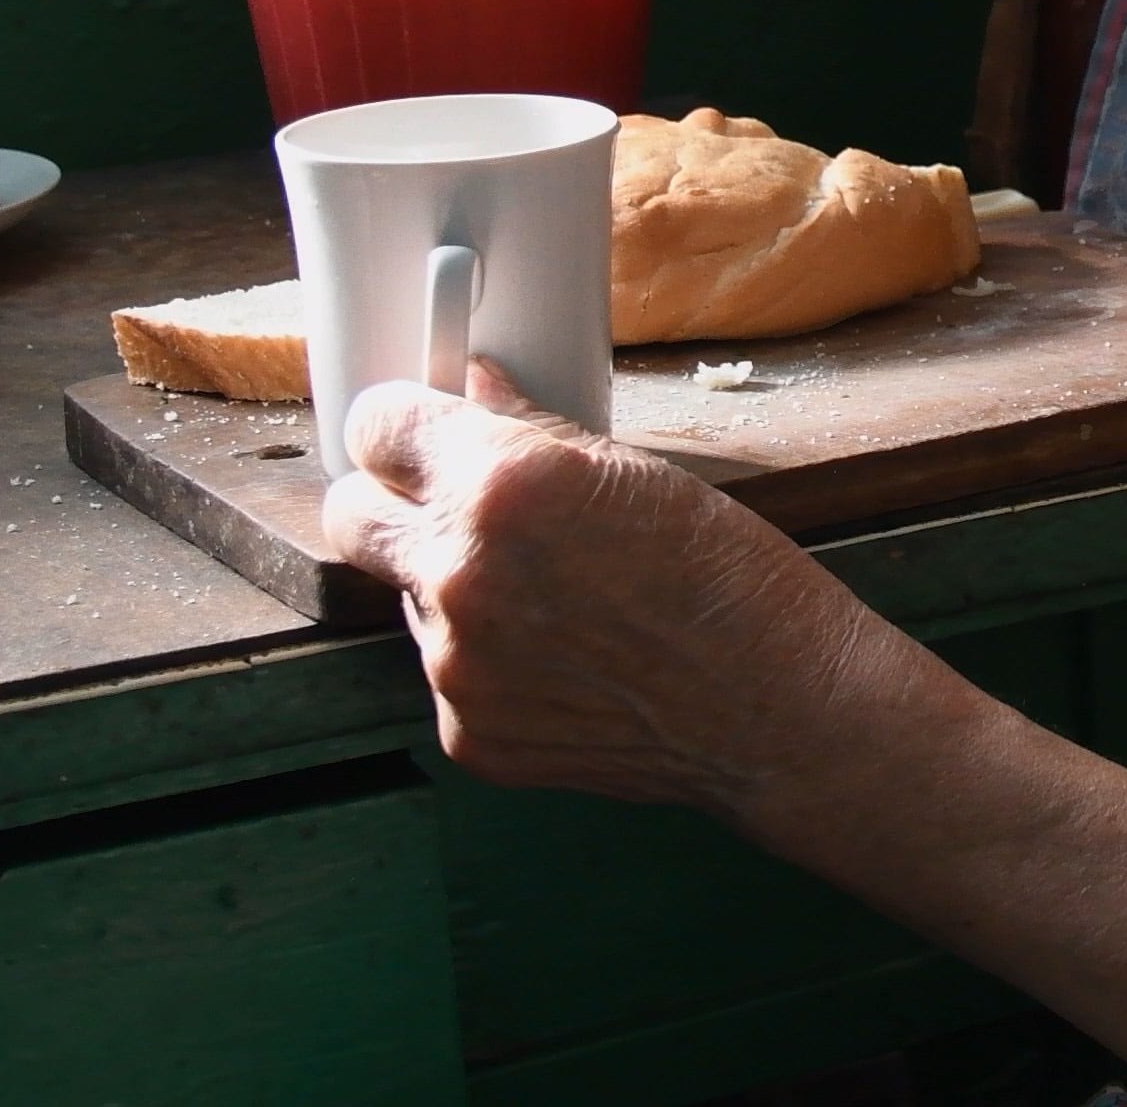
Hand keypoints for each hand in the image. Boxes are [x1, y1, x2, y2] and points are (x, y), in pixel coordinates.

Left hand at [321, 364, 893, 815]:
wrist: (776, 708)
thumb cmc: (730, 580)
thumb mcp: (637, 474)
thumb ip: (531, 435)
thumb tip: (471, 395)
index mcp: (503, 488)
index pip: (375, 426)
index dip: (399, 424)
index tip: (414, 431)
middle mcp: (461, 575)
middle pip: (350, 515)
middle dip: (389, 500)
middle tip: (448, 504)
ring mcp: (457, 665)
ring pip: (409, 599)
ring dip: (457, 588)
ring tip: (558, 601)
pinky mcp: (469, 732)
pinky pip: (449, 674)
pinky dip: (492, 661)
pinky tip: (568, 659)